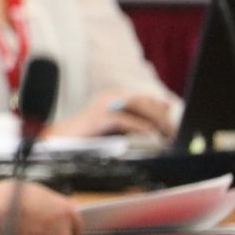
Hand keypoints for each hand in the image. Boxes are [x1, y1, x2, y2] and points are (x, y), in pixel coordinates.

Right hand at [46, 89, 174, 138]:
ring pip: (139, 107)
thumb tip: (159, 116)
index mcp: (114, 95)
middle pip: (144, 101)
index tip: (173, 124)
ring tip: (166, 134)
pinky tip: (150, 136)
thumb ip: (133, 119)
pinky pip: (127, 120)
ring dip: (155, 121)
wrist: (61, 139)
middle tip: (173, 132)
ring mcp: (105, 104)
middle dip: (161, 117)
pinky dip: (141, 128)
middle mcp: (111, 96)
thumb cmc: (86, 135)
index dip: (160, 110)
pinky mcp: (100, 116)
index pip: (145, 98)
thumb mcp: (114, 125)